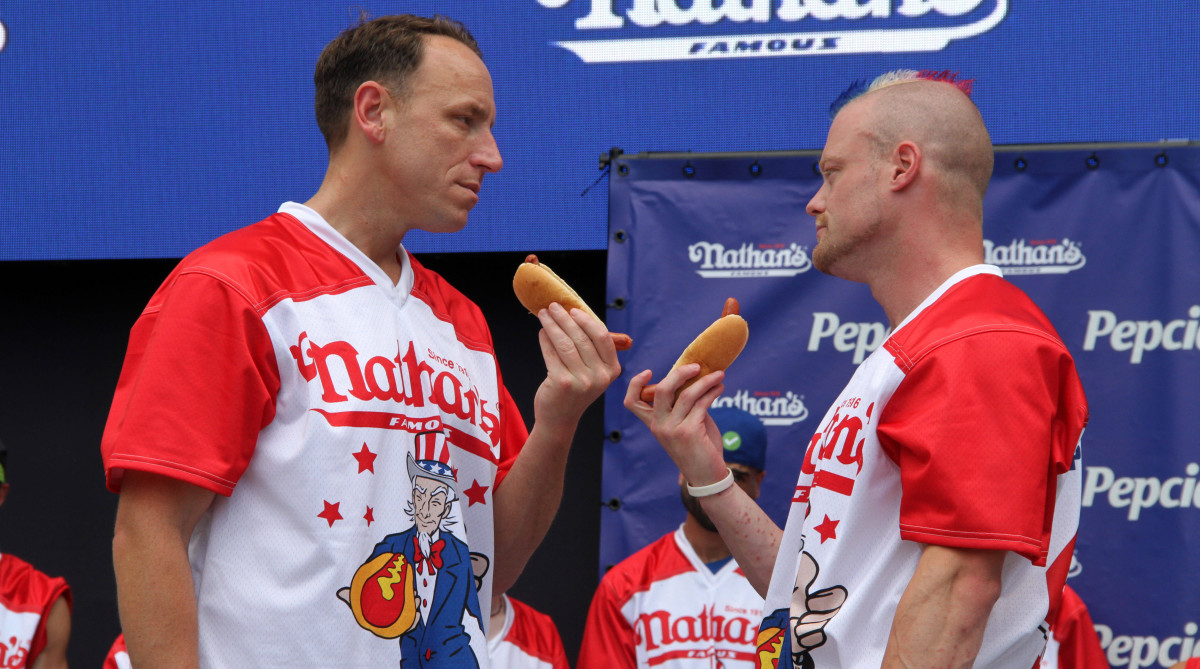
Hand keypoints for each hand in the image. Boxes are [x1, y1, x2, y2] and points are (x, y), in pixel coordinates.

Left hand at [532, 303, 621, 428]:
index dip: (587, 320)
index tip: (573, 310)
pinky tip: (542, 332)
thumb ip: (593, 349)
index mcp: (611, 370)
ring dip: (552, 325)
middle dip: (564, 318)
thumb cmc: (575, 389)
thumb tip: (581, 315)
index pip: (602, 337)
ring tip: (543, 315)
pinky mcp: (562, 383)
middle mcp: (599, 376)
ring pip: (565, 343)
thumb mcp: (593, 372)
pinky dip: (545, 340)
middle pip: (581, 338)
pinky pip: (552, 354)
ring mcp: (581, 381)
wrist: (560, 418)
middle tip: (553, 306)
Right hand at [623, 363, 727, 486]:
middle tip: (697, 366)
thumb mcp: (685, 424)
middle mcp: (659, 426)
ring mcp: (672, 429)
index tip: (649, 372)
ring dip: (705, 381)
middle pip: (660, 390)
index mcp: (653, 423)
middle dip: (679, 373)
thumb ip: (684, 405)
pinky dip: (712, 392)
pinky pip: (701, 404)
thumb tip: (695, 379)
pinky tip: (719, 388)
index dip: (636, 384)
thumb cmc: (697, 448)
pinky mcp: (689, 432)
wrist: (707, 476)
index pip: (632, 402)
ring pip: (686, 394)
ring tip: (719, 375)